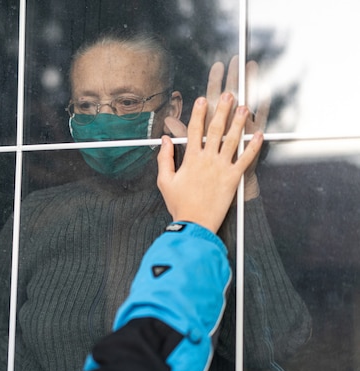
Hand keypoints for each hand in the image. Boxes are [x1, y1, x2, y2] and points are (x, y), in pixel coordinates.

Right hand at [164, 56, 269, 199]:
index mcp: (191, 159)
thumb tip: (164, 140)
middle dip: (222, 110)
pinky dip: (253, 147)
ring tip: (244, 107)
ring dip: (239, 122)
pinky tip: (259, 135)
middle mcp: (207, 160)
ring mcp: (222, 168)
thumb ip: (164, 159)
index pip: (194, 130)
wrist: (195, 223)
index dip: (198, 113)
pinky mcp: (233, 178)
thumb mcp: (164, 181)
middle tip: (228, 95)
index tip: (202, 100)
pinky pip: (245, 159)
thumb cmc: (179, 204)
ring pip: (233, 140)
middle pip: (216, 130)